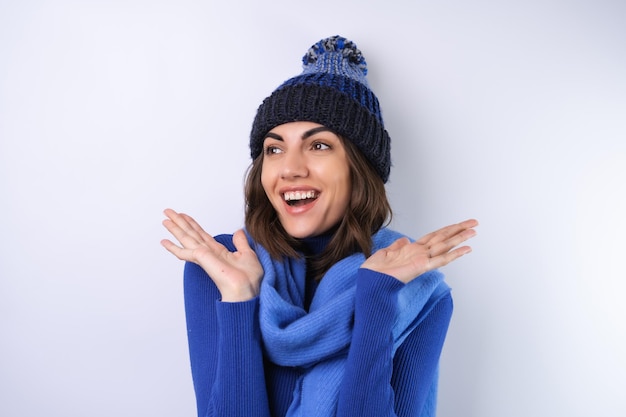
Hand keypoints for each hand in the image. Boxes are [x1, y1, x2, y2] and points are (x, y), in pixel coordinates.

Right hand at [160, 208, 263, 301]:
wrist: (248, 290)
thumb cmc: (249, 279)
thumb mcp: (247, 254)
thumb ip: (241, 243)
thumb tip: (239, 232)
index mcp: (219, 252)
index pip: (202, 235)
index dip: (192, 224)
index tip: (184, 216)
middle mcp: (209, 253)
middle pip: (191, 234)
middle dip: (179, 223)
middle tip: (168, 212)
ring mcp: (204, 256)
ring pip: (186, 238)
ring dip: (175, 228)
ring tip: (165, 219)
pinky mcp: (202, 259)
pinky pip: (184, 252)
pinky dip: (173, 247)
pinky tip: (164, 241)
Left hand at [361, 219, 477, 282]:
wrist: (369, 281)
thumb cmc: (374, 272)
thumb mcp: (385, 253)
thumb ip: (397, 246)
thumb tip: (404, 240)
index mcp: (412, 250)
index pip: (433, 237)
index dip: (446, 230)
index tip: (457, 225)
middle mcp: (420, 254)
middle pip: (443, 238)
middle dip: (459, 230)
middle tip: (474, 223)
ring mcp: (422, 260)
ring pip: (445, 246)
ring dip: (460, 238)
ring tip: (474, 231)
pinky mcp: (421, 267)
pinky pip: (441, 259)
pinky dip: (454, 254)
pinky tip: (466, 249)